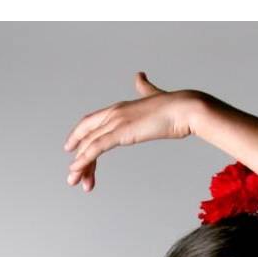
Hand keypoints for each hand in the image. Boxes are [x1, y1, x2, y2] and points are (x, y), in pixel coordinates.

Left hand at [62, 72, 198, 192]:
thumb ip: (145, 89)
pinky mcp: (121, 132)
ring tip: (73, 180)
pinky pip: (97, 147)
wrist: (185, 108)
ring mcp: (116, 121)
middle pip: (86, 136)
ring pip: (89, 145)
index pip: (92, 123)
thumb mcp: (155, 97)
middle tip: (73, 176)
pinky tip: (77, 169)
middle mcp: (113, 113)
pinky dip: (84, 159)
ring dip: (80, 164)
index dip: (79, 136)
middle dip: (78, 156)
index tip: (72, 149)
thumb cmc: (176, 107)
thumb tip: (139, 77)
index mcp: (119, 108)